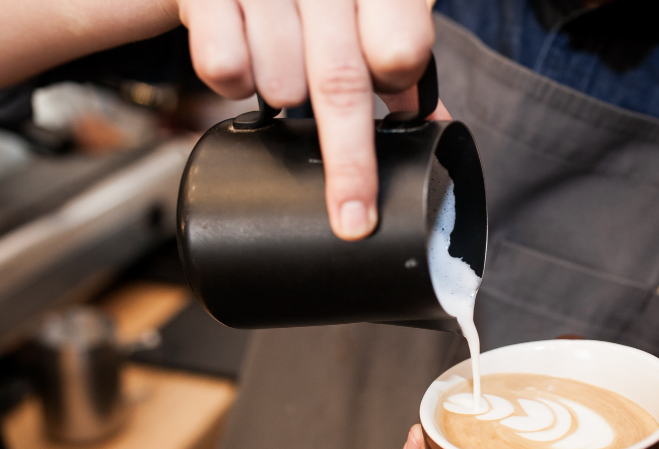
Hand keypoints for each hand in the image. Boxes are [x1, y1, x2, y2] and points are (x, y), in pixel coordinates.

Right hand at [177, 0, 436, 239]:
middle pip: (341, 82)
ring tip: (282, 80)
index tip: (387, 108)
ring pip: (280, 83)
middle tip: (353, 218)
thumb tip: (435, 128)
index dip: (393, 87)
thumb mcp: (361, 10)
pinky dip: (231, 82)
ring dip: (280, 97)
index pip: (401, 49)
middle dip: (350, 162)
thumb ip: (395, 53)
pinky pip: (223, 68)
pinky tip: (241, 62)